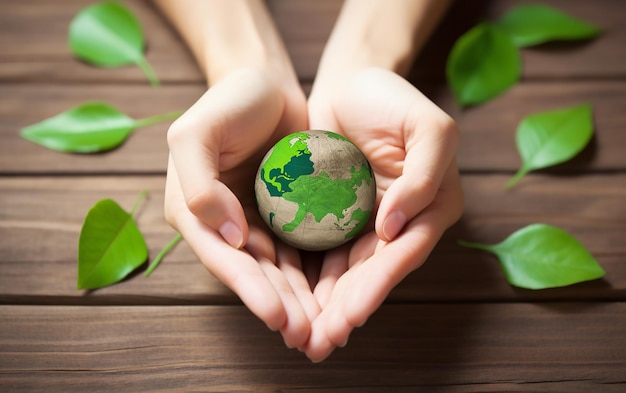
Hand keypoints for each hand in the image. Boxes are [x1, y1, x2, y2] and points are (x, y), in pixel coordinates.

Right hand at [164, 68, 320, 348]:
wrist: (265, 81)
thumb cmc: (228, 100)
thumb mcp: (196, 133)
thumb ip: (199, 184)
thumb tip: (229, 235)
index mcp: (194, 210)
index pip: (223, 258)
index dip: (248, 289)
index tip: (277, 315)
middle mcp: (223, 222)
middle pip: (253, 272)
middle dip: (279, 306)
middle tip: (306, 335)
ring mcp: (255, 220)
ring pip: (278, 269)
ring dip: (298, 300)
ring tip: (321, 328)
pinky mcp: (285, 213)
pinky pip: (300, 248)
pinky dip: (313, 274)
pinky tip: (332, 296)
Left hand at [305, 67, 463, 360]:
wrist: (351, 81)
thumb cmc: (393, 98)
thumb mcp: (429, 127)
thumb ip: (425, 176)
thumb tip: (393, 227)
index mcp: (432, 206)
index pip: (404, 254)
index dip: (377, 286)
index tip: (350, 316)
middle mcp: (402, 222)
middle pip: (374, 273)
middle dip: (348, 309)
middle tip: (321, 342)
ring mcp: (368, 222)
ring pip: (348, 271)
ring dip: (328, 306)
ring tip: (306, 338)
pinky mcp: (338, 216)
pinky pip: (324, 251)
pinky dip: (311, 279)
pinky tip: (295, 302)